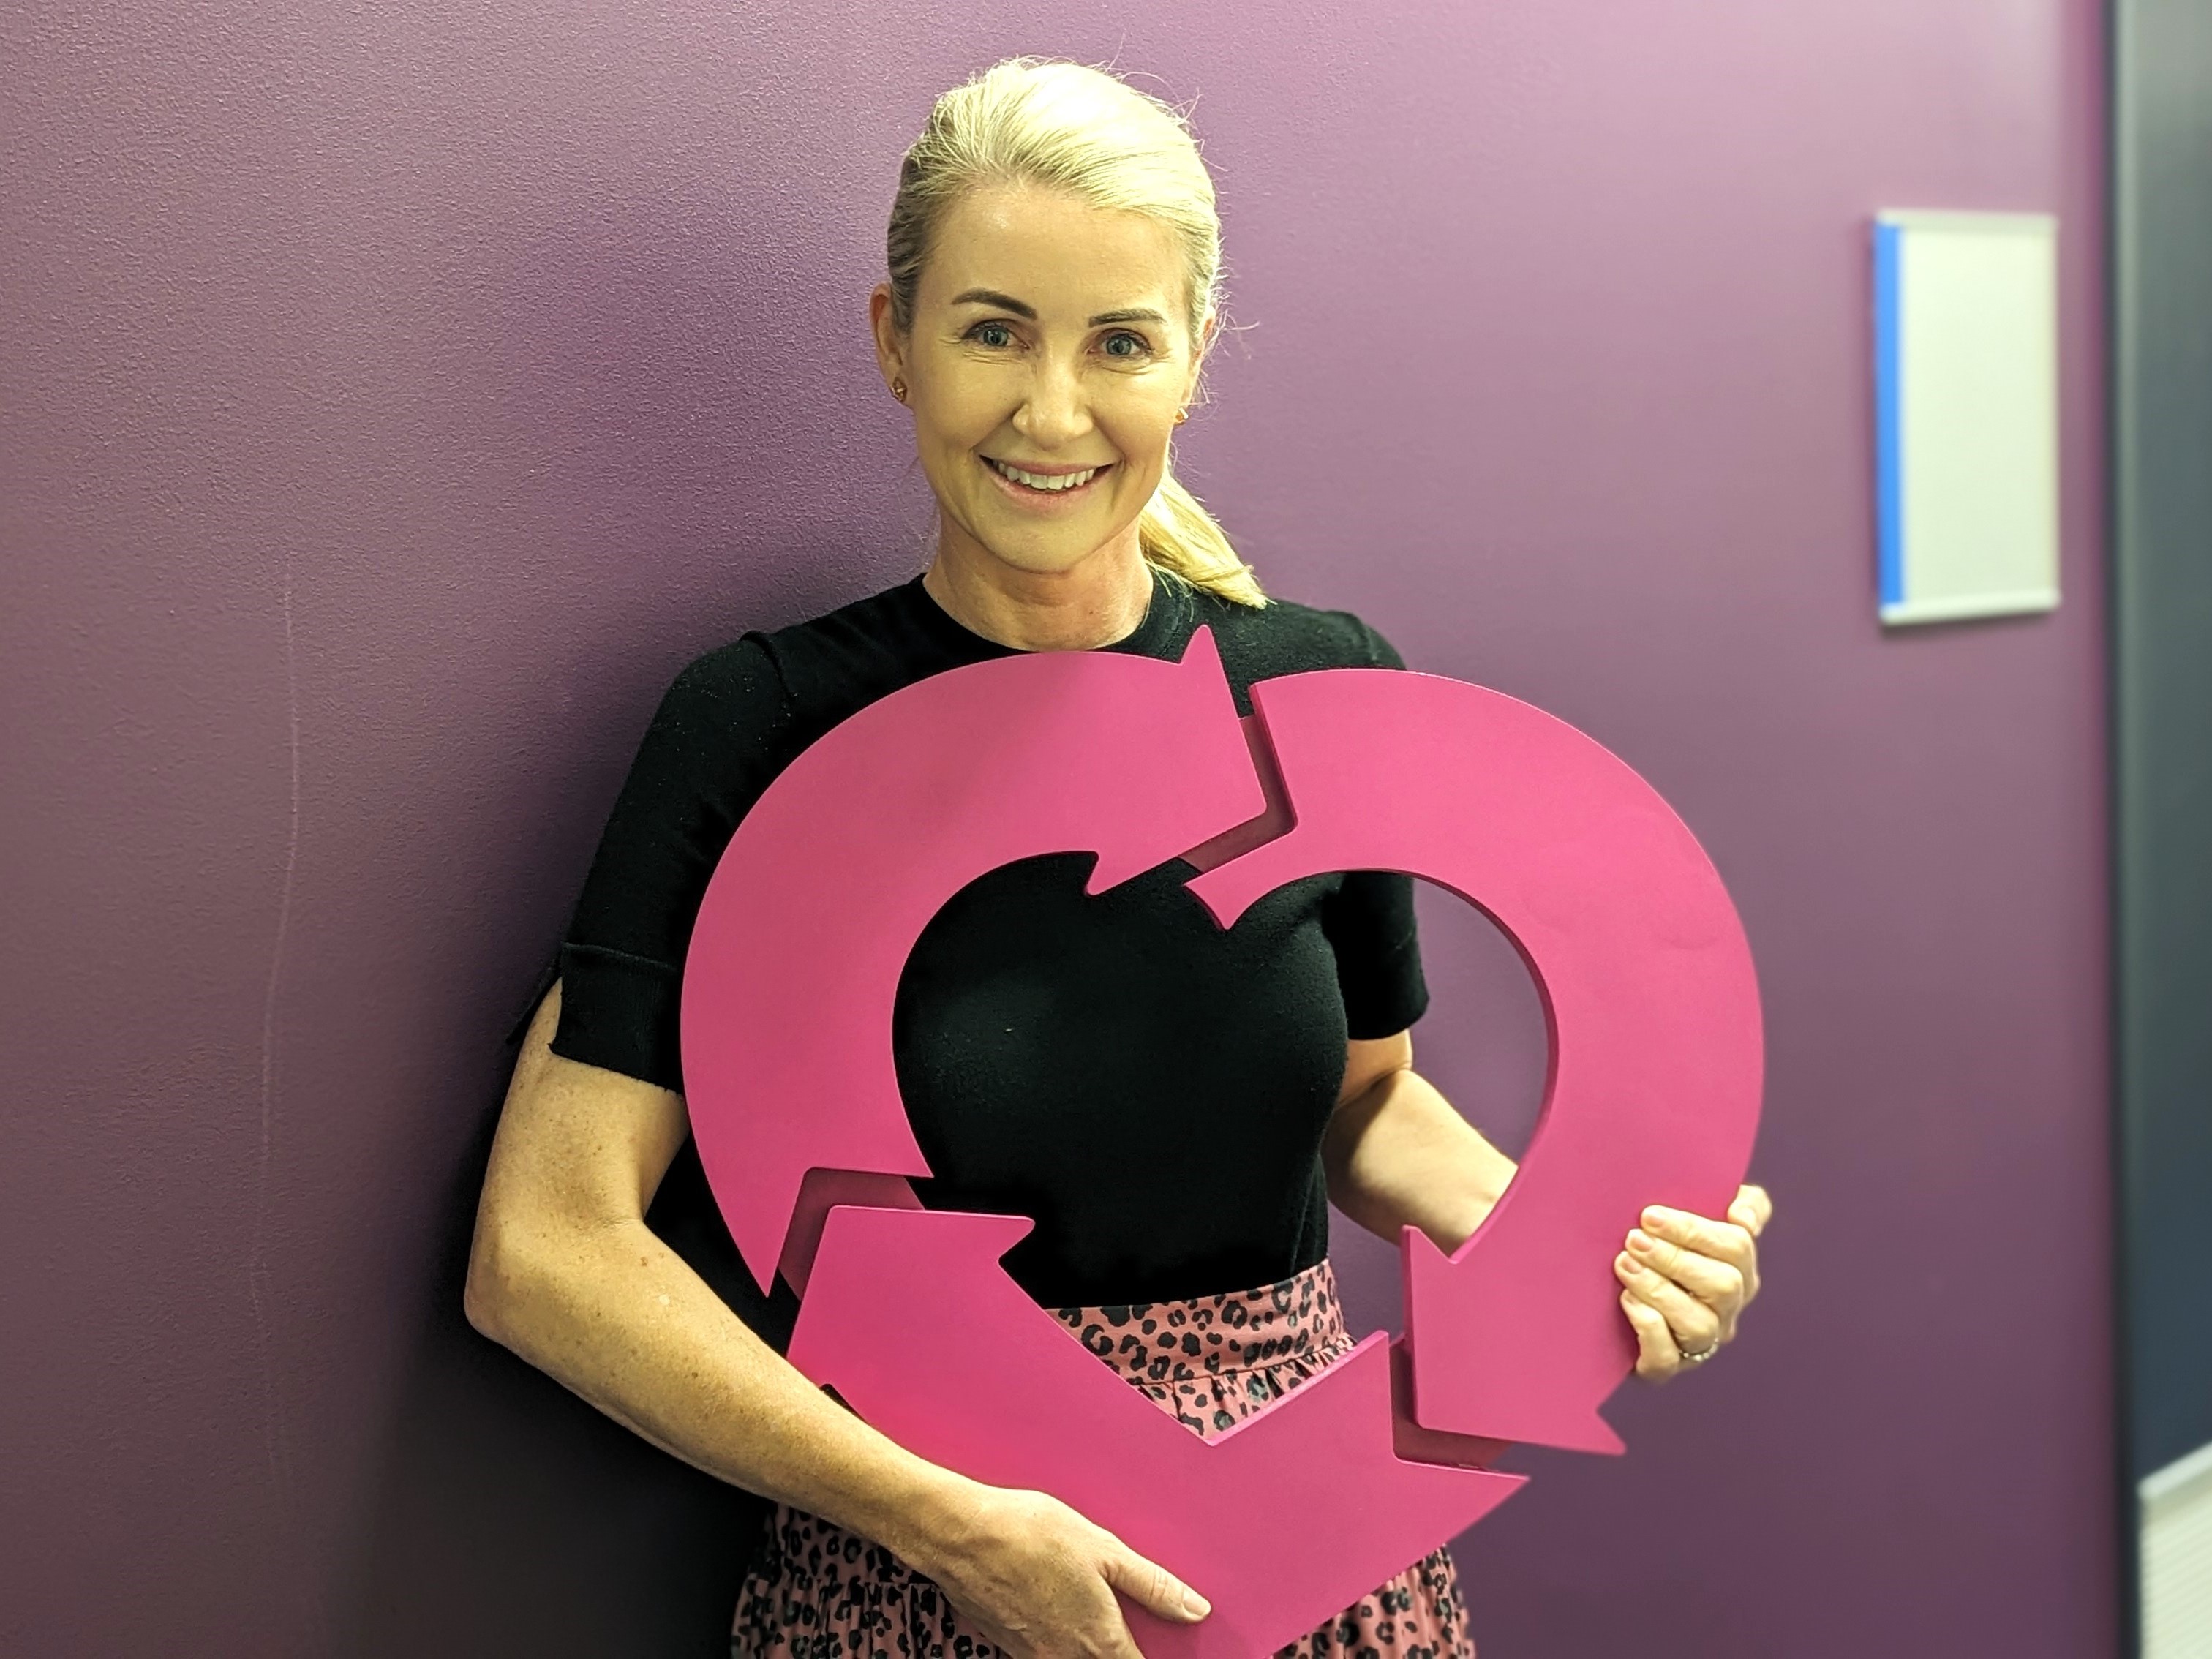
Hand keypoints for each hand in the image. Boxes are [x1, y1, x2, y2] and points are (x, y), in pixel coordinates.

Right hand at [907, 1482, 1210, 1658]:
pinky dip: (1055, 1640)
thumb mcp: (1104, 1549)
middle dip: (1118, 1651)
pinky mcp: (1006, 1644)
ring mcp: (1032, 1656)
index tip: (1163, 1649)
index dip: (1152, 1658)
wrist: (959, 1535)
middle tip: (1120, 1624)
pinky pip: (1041, 1653)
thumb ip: (1151, 1584)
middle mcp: (1066, 1658)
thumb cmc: (1032, 1533)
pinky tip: (1050, 1605)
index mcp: (1099, 1639)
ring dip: (1084, 1647)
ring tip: (1084, 1610)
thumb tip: (1195, 1609)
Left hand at [1614, 1183, 1770, 1382]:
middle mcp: (1727, 1309)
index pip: (1737, 1246)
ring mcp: (1700, 1341)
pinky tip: (1626, 1300)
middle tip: (1634, 1238)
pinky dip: (1648, 1327)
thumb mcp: (1699, 1212)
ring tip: (1624, 1265)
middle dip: (1674, 1258)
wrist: (1617, 1299)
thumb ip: (1737, 1201)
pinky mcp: (1665, 1365)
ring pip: (1698, 1324)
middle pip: (1723, 1285)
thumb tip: (1742, 1216)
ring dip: (1658, 1290)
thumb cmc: (1665, 1243)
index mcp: (1739, 1268)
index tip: (1651, 1215)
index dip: (1695, 1230)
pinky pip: (1667, 1358)